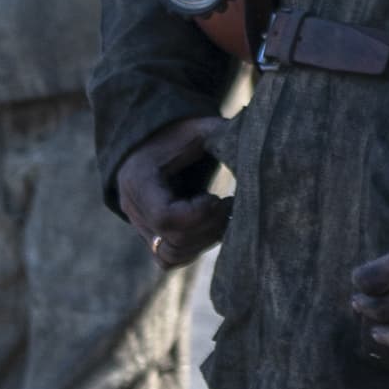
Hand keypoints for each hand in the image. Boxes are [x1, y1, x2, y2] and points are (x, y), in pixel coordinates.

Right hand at [118, 115, 232, 268]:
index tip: (217, 197)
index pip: (164, 216)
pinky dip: (194, 248)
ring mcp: (138, 225)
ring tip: (223, 216)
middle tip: (230, 206)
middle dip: (208, 227)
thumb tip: (257, 146)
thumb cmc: (181, 133)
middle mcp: (132, 207)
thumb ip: (225, 137)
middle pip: (171, 240)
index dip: (198, 214)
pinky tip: (212, 225)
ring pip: (170, 255)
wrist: (155, 140)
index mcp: (138, 179)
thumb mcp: (201, 129)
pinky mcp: (149, 236)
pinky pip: (169, 258)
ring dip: (204, 240)